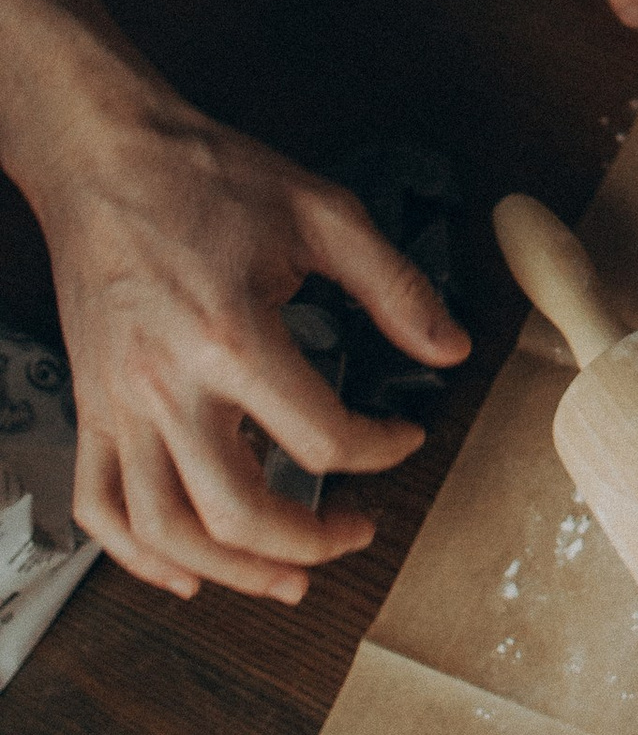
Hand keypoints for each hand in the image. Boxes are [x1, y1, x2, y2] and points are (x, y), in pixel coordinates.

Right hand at [18, 90, 468, 601]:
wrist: (106, 154)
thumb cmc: (207, 176)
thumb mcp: (322, 213)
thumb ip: (395, 286)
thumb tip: (452, 349)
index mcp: (232, 336)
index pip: (320, 438)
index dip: (381, 449)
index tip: (405, 436)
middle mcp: (165, 385)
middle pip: (235, 511)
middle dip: (308, 543)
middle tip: (356, 533)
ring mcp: (117, 405)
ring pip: (164, 530)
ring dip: (230, 572)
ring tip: (286, 579)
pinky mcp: (88, 408)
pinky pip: (99, 508)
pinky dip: (137, 558)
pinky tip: (184, 571)